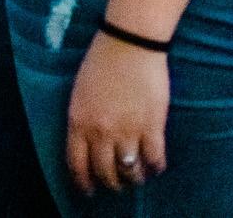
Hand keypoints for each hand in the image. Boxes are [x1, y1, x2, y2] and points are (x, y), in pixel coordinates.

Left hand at [66, 33, 168, 194]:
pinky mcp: (152, 126)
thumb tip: (87, 143)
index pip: (77, 165)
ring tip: (137, 175)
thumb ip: (81, 120)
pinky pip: (154, 159)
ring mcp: (127, 131)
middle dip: (111, 183)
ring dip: (134, 178)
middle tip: (117, 184)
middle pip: (105, 173)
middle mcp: (101, 132)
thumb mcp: (79, 93)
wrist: (130, 42)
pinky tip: (155, 164)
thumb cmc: (102, 61)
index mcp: (78, 122)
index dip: (84, 182)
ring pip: (130, 172)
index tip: (89, 190)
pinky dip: (155, 166)